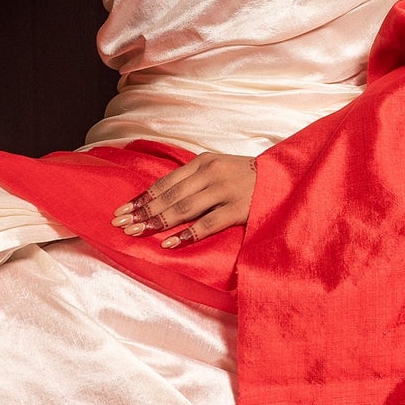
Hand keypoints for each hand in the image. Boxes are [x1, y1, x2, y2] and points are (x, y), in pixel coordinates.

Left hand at [111, 153, 256, 248]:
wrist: (285, 178)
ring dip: (157, 222)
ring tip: (137, 232)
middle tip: (120, 224)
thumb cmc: (247, 178)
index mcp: (203, 162)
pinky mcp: (238, 209)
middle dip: (142, 211)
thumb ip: (193, 180)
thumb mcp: (218, 169)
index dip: (142, 198)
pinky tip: (169, 243)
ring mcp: (225, 190)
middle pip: (169, 196)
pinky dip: (186, 234)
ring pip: (183, 208)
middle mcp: (211, 173)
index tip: (122, 210)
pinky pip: (207, 224)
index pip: (165, 182)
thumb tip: (159, 199)